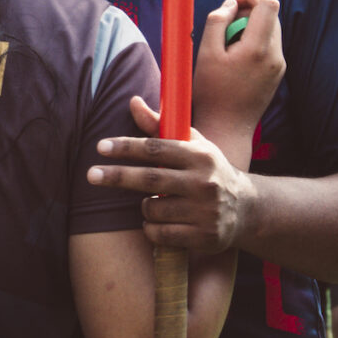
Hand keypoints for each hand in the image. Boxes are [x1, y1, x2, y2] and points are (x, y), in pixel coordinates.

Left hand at [91, 101, 258, 255]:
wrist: (247, 209)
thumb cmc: (209, 171)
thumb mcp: (193, 145)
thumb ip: (160, 126)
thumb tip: (132, 101)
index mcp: (200, 156)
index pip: (157, 148)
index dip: (126, 147)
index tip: (101, 147)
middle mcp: (204, 183)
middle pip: (150, 179)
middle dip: (117, 176)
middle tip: (91, 175)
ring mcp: (205, 211)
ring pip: (152, 209)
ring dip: (143, 207)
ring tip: (154, 203)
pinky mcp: (203, 236)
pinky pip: (160, 234)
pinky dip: (151, 229)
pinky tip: (159, 223)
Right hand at [193, 0, 284, 136]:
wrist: (226, 129)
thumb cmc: (211, 93)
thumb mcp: (205, 53)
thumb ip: (217, 21)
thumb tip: (231, 3)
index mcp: (258, 49)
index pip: (269, 3)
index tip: (231, 3)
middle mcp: (275, 56)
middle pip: (270, 15)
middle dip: (247, 12)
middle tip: (224, 29)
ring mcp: (279, 66)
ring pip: (270, 29)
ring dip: (249, 28)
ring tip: (227, 49)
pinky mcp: (277, 74)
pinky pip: (269, 46)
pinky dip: (253, 43)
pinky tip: (235, 62)